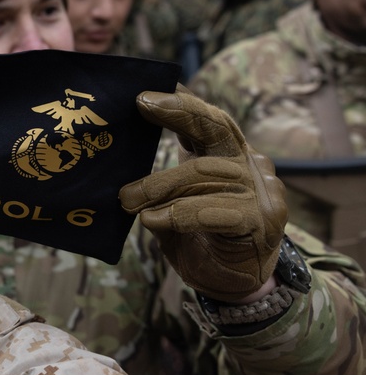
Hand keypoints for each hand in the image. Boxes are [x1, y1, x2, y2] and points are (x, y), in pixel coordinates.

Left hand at [119, 87, 286, 301]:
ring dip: (159, 184)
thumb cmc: (194, 239)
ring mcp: (259, 192)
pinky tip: (153, 220)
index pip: (207, 119)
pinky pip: (216, 211)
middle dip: (179, 112)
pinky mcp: (259, 221)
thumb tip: (115, 156)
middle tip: (142, 104)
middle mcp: (248, 165)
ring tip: (126, 199)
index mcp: (226, 155)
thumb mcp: (168, 205)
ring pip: (204, 172)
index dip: (181, 101)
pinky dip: (179, 214)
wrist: (231, 285)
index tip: (148, 89)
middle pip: (217, 128)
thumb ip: (157, 182)